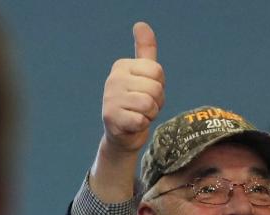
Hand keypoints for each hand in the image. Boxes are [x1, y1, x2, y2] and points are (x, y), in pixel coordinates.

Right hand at [101, 21, 164, 154]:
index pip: (157, 71)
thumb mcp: (144, 75)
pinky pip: (142, 120)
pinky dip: (142, 125)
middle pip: (155, 88)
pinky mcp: (111, 118)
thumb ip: (145, 51)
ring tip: (139, 115)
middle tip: (144, 107)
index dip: (159, 86)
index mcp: (122, 65)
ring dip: (150, 114)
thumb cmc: (137, 103)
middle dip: (156, 102)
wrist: (123, 135)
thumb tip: (141, 24)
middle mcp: (113, 78)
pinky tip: (133, 125)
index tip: (147, 93)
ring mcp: (110, 98)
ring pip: (149, 104)